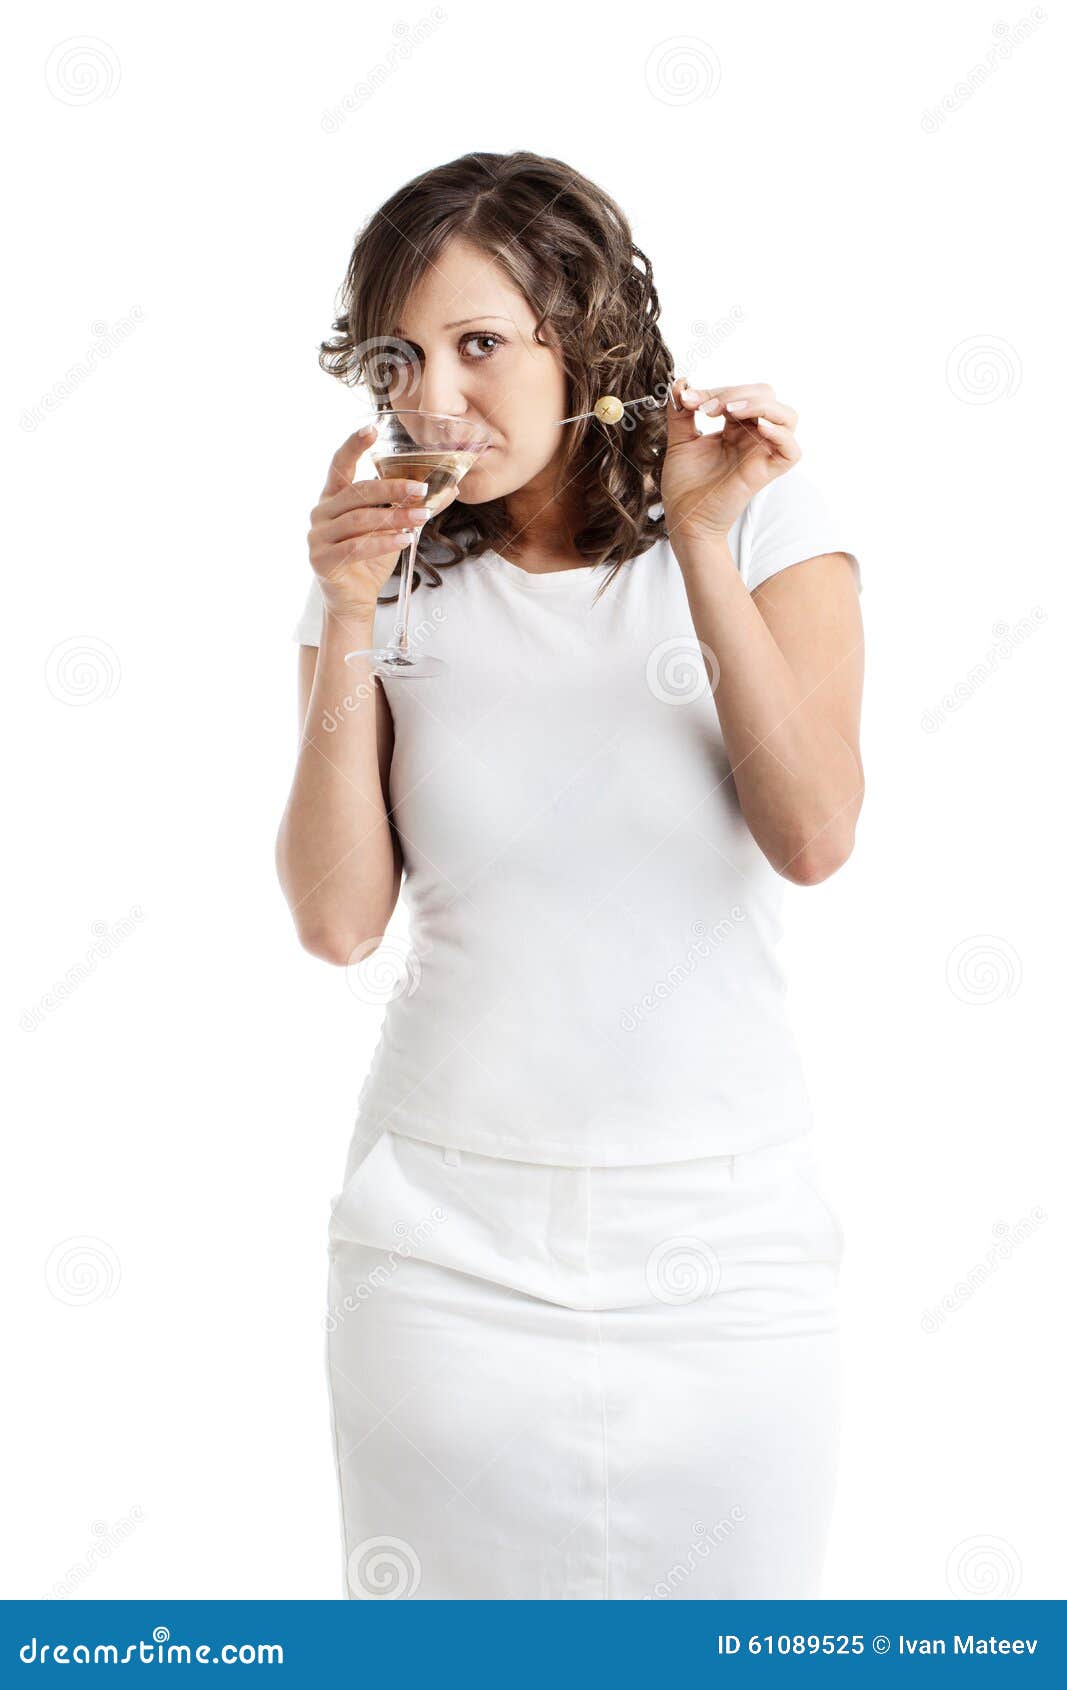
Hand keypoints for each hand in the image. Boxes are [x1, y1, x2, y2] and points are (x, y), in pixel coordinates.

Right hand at [306, 426, 456, 618]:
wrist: (354, 599)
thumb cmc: (370, 559)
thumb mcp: (393, 528)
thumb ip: (413, 507)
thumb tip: (451, 488)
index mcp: (333, 497)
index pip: (340, 464)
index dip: (354, 445)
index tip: (372, 428)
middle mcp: (321, 512)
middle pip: (358, 492)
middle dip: (392, 489)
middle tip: (422, 489)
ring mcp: (317, 536)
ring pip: (360, 520)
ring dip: (394, 518)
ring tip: (422, 519)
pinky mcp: (321, 560)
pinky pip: (356, 547)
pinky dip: (383, 542)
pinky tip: (405, 540)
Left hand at [659, 378, 799, 548]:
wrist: (684, 518)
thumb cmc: (685, 484)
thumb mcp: (679, 440)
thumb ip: (680, 412)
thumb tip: (680, 382)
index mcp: (735, 427)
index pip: (740, 393)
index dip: (715, 390)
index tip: (686, 399)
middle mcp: (753, 437)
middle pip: (765, 395)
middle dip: (735, 393)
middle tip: (705, 409)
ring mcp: (762, 453)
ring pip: (786, 415)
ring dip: (759, 405)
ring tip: (729, 412)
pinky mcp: (766, 473)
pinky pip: (791, 450)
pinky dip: (780, 434)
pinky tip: (759, 428)